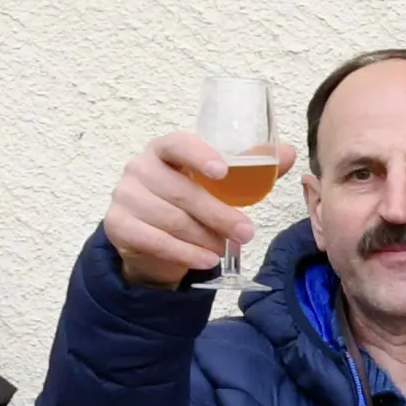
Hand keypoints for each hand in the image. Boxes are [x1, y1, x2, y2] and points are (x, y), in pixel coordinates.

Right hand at [105, 131, 290, 288]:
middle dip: (218, 215)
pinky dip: (184, 253)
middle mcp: (140, 167)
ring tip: (222, 248)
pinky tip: (205, 260)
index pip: (178, 144)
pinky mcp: (118, 225)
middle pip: (181, 191)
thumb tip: (288, 153)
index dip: (200, 156)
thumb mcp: (220, 186)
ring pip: (171, 219)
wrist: (153, 239)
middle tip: (246, 232)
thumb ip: (251, 169)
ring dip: (203, 237)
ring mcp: (125, 195)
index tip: (223, 172)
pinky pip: (155, 240)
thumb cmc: (190, 203)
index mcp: (164, 149)